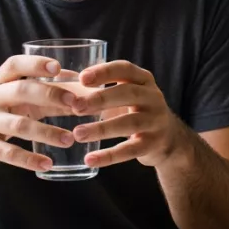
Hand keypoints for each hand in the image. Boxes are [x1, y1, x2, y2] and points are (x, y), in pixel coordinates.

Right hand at [0, 55, 80, 174]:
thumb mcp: (11, 101)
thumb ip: (42, 96)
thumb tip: (81, 92)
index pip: (14, 65)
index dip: (36, 64)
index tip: (58, 68)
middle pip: (22, 91)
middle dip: (51, 95)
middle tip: (76, 105)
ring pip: (19, 125)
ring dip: (48, 132)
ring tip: (70, 139)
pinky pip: (8, 153)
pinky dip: (30, 159)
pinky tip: (48, 164)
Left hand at [70, 61, 185, 167]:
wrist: (167, 138)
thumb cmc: (135, 111)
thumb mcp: (126, 94)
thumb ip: (101, 87)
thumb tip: (61, 82)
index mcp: (143, 79)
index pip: (124, 69)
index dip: (104, 72)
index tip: (81, 78)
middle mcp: (153, 97)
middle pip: (128, 94)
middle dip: (100, 99)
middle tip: (75, 107)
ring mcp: (156, 121)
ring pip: (129, 123)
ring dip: (102, 128)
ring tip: (78, 134)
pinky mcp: (153, 144)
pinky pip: (130, 150)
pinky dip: (109, 156)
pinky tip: (89, 159)